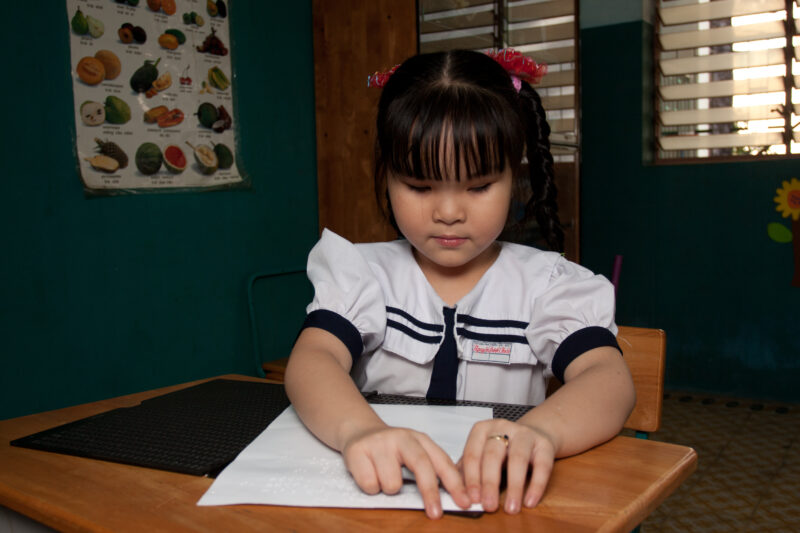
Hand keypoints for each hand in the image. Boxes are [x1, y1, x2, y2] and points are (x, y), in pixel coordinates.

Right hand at [342, 425, 470, 518]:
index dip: (455, 483)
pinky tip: (369, 473)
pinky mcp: (358, 451)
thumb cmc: (391, 449)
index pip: (441, 461)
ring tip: (383, 476)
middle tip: (435, 514)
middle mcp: (401, 437)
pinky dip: (371, 487)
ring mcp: (379, 443)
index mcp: (420, 439)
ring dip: (389, 489)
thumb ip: (431, 469)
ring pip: (392, 483)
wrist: (359, 430)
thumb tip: (452, 497)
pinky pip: (370, 485)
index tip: (465, 502)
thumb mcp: (414, 452)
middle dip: (430, 494)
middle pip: (421, 466)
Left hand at [459, 419, 556, 512]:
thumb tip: (459, 495)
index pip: (472, 454)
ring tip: (511, 508)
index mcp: (481, 430)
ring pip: (518, 459)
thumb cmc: (502, 450)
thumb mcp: (482, 455)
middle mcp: (502, 428)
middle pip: (493, 455)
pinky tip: (529, 501)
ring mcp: (525, 434)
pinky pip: (542, 466)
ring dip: (514, 486)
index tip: (471, 499)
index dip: (471, 479)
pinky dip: (536, 486)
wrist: (533, 435)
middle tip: (488, 506)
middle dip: (489, 483)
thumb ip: (468, 471)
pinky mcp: (544, 445)